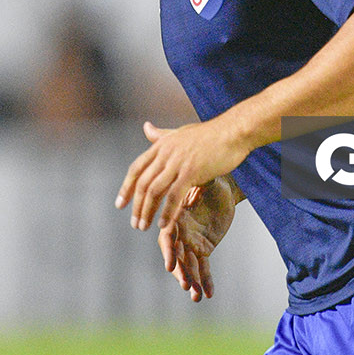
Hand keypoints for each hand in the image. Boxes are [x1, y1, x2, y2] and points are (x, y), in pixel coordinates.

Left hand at [116, 119, 249, 230]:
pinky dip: (166, 212)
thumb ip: (161, 135)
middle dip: (136, 205)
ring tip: (143, 226)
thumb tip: (146, 127)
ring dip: (147, 211)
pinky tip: (163, 224)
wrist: (233, 131)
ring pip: (154, 190)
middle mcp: (165, 153)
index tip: (120, 204)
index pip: (136, 168)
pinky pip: (174, 196)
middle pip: (142, 182)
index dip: (126, 187)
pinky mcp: (191, 172)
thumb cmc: (210, 134)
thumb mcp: (180, 132)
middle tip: (134, 222)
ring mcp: (177, 162)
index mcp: (161, 145)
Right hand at [158, 176, 236, 301]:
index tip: (169, 266)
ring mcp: (190, 243)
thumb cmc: (211, 182)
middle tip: (186, 285)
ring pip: (189, 266)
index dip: (168, 251)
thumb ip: (199, 187)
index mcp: (176, 217)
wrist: (221, 189)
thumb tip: (195, 183)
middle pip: (177, 256)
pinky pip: (203, 268)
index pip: (168, 237)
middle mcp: (180, 232)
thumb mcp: (206, 182)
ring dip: (192, 281)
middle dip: (181, 271)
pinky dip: (205, 281)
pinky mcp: (203, 249)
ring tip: (196, 297)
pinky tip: (208, 294)